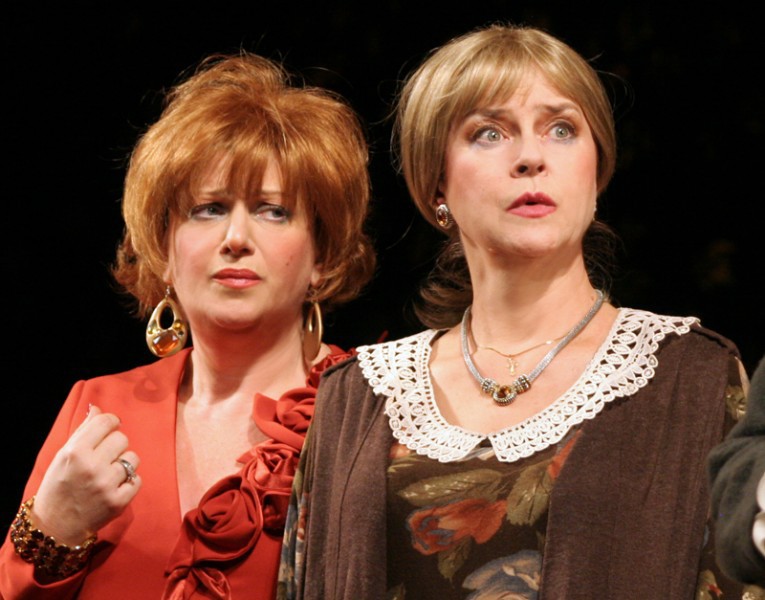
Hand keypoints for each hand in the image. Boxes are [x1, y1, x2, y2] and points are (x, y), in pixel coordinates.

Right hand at [31, 405, 141, 545]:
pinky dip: (129, 483)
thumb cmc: (58, 486)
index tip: (108, 430)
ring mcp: (106, 485)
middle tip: (104, 458)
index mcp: (75, 452)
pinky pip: (138, 480)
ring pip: (133, 458)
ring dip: (124, 464)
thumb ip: (83, 431)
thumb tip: (98, 408)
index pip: (107, 422)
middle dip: (115, 446)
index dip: (110, 423)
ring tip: (108, 474)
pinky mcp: (118, 501)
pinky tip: (114, 488)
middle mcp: (92, 466)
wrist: (55, 526)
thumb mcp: (63, 456)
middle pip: (122, 439)